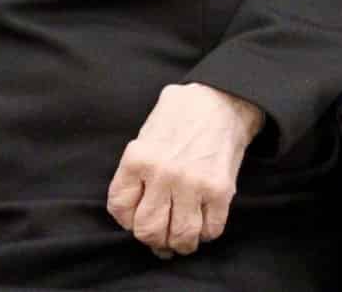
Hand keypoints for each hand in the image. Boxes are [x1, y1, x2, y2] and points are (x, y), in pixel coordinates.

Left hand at [106, 82, 262, 258]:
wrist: (221, 100)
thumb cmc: (180, 116)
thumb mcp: (146, 133)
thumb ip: (135, 170)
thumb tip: (132, 213)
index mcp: (137, 157)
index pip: (120, 209)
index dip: (128, 220)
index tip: (138, 217)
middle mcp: (162, 173)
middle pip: (148, 231)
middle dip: (154, 238)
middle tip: (161, 232)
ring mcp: (192, 184)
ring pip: (180, 238)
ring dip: (181, 242)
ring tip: (182, 234)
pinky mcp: (220, 191)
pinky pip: (210, 231)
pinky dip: (206, 233)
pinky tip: (203, 220)